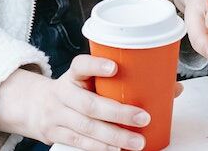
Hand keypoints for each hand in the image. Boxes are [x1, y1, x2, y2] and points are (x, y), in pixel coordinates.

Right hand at [0, 56, 165, 150]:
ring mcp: (58, 115)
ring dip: (113, 137)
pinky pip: (79, 143)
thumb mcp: (92, 81)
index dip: (96, 65)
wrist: (35, 107)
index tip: (115, 66)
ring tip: (137, 142)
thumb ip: (125, 82)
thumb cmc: (76, 91)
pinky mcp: (56, 134)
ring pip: (86, 127)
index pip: (81, 65)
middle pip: (89, 104)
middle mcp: (63, 93)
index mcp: (74, 75)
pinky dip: (98, 148)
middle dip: (118, 113)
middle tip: (143, 117)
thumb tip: (173, 88)